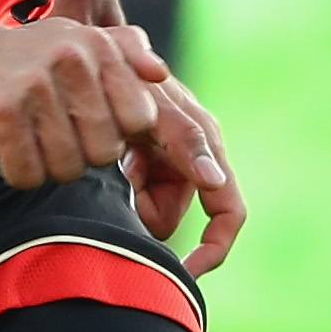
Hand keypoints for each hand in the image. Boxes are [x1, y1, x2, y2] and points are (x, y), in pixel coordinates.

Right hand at [0, 12, 174, 190]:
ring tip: (27, 138)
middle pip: (104, 152)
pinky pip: (28, 174)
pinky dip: (17, 172)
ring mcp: (34, 86)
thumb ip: (126, 51)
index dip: (114, 134)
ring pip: (67, 169)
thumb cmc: (21, 56)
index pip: (139, 119)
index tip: (85, 124)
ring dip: (45, 166)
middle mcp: (71, 61)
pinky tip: (4, 147)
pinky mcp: (0, 112)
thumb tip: (160, 73)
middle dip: (79, 156)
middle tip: (50, 134)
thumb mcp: (76, 39)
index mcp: (97, 46)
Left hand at [125, 69, 245, 276]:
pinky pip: (137, 196)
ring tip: (119, 158)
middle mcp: (195, 160)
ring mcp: (170, 165)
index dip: (213, 249)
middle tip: (126, 176)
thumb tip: (215, 182)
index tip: (186, 273)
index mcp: (209, 148)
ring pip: (152, 210)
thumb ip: (188, 139)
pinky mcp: (148, 166)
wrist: (103, 59)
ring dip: (132, 194)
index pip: (227, 213)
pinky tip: (115, 159)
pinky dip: (124, 185)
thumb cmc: (133, 76)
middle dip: (148, 208)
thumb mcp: (157, 105)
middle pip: (174, 215)